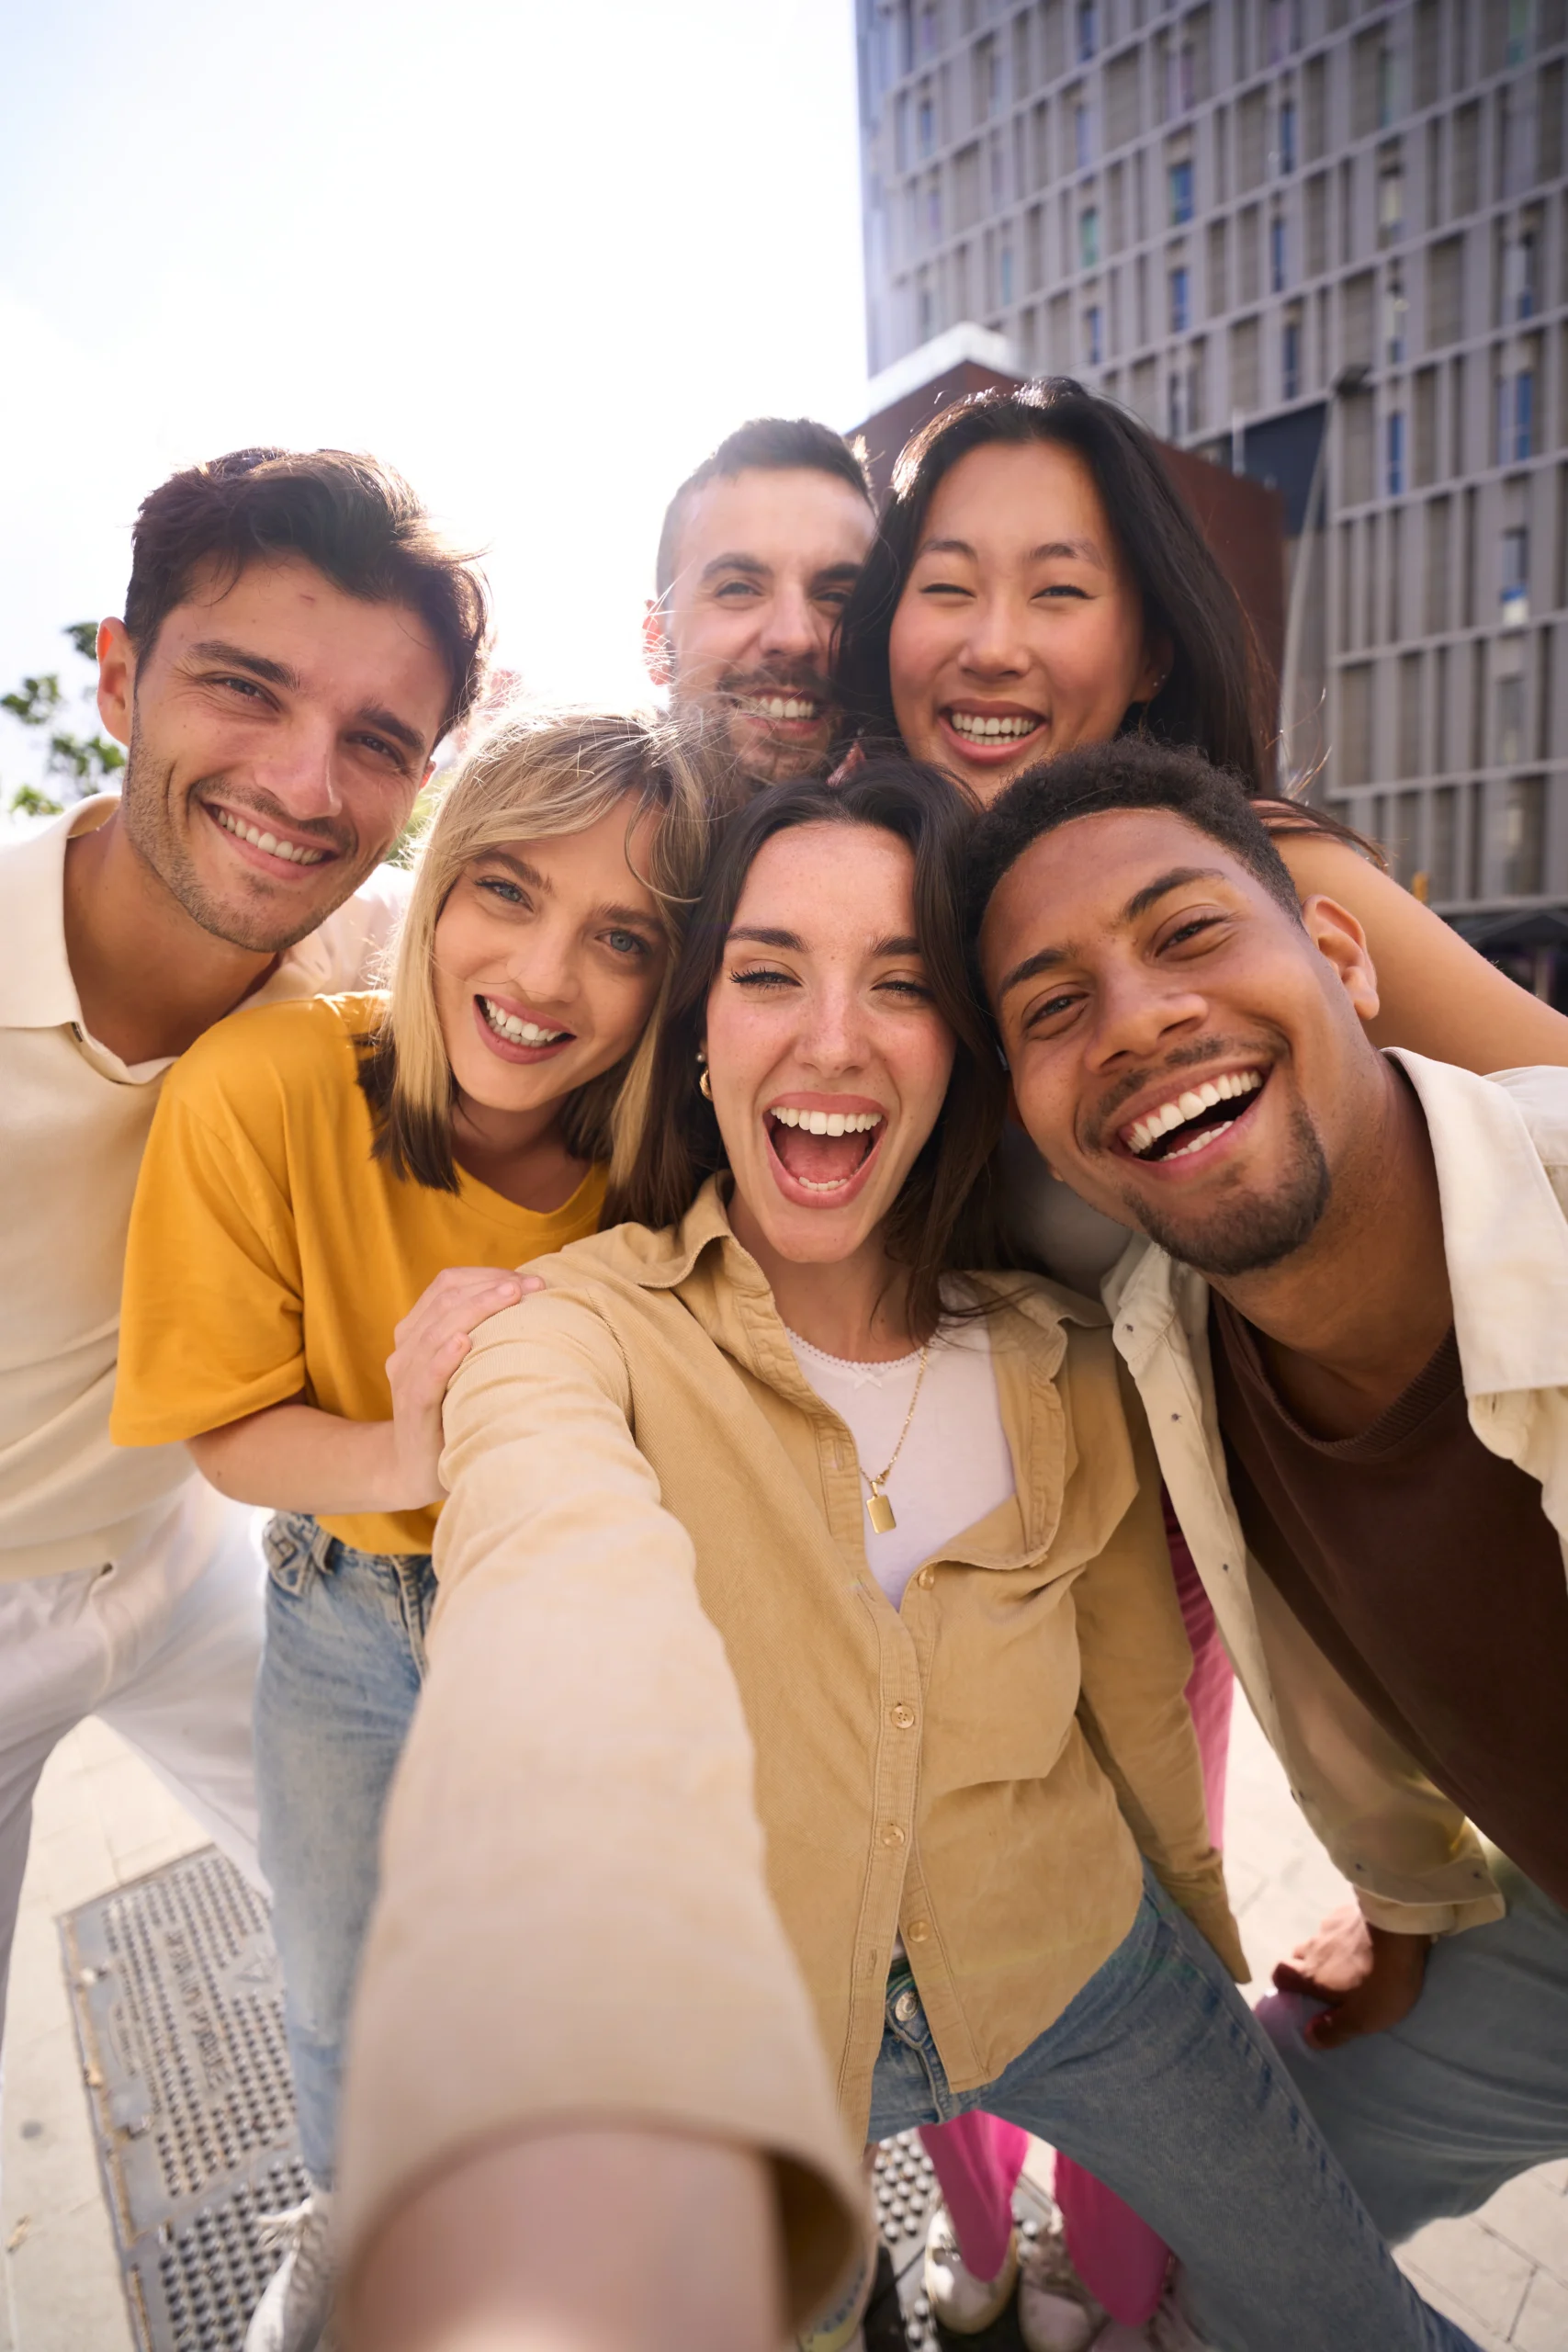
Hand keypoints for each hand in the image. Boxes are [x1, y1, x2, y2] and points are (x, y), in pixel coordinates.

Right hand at [383, 1267, 543, 1507]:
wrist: (415, 1469)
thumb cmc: (452, 1410)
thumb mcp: (464, 1368)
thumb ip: (481, 1336)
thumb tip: (533, 1302)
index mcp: (417, 1331)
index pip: (447, 1285)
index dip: (487, 1276)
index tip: (531, 1280)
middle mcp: (406, 1349)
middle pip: (445, 1300)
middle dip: (491, 1287)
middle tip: (534, 1285)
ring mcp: (406, 1378)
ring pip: (437, 1330)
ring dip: (477, 1309)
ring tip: (511, 1295)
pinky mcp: (412, 1408)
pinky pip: (426, 1376)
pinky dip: (444, 1356)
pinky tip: (465, 1341)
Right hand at [1271, 1903, 1430, 2046]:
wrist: (1400, 1930)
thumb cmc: (1380, 1980)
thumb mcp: (1362, 2018)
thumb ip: (1334, 2029)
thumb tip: (1308, 2036)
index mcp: (1312, 1975)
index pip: (1280, 1974)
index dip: (1285, 1984)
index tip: (1299, 1995)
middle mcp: (1314, 1947)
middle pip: (1299, 1956)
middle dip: (1308, 1968)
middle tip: (1332, 1982)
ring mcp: (1331, 1925)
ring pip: (1321, 1941)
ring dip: (1330, 1952)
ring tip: (1354, 1961)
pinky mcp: (1350, 1911)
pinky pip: (1340, 1926)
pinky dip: (1347, 1935)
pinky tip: (1366, 1940)